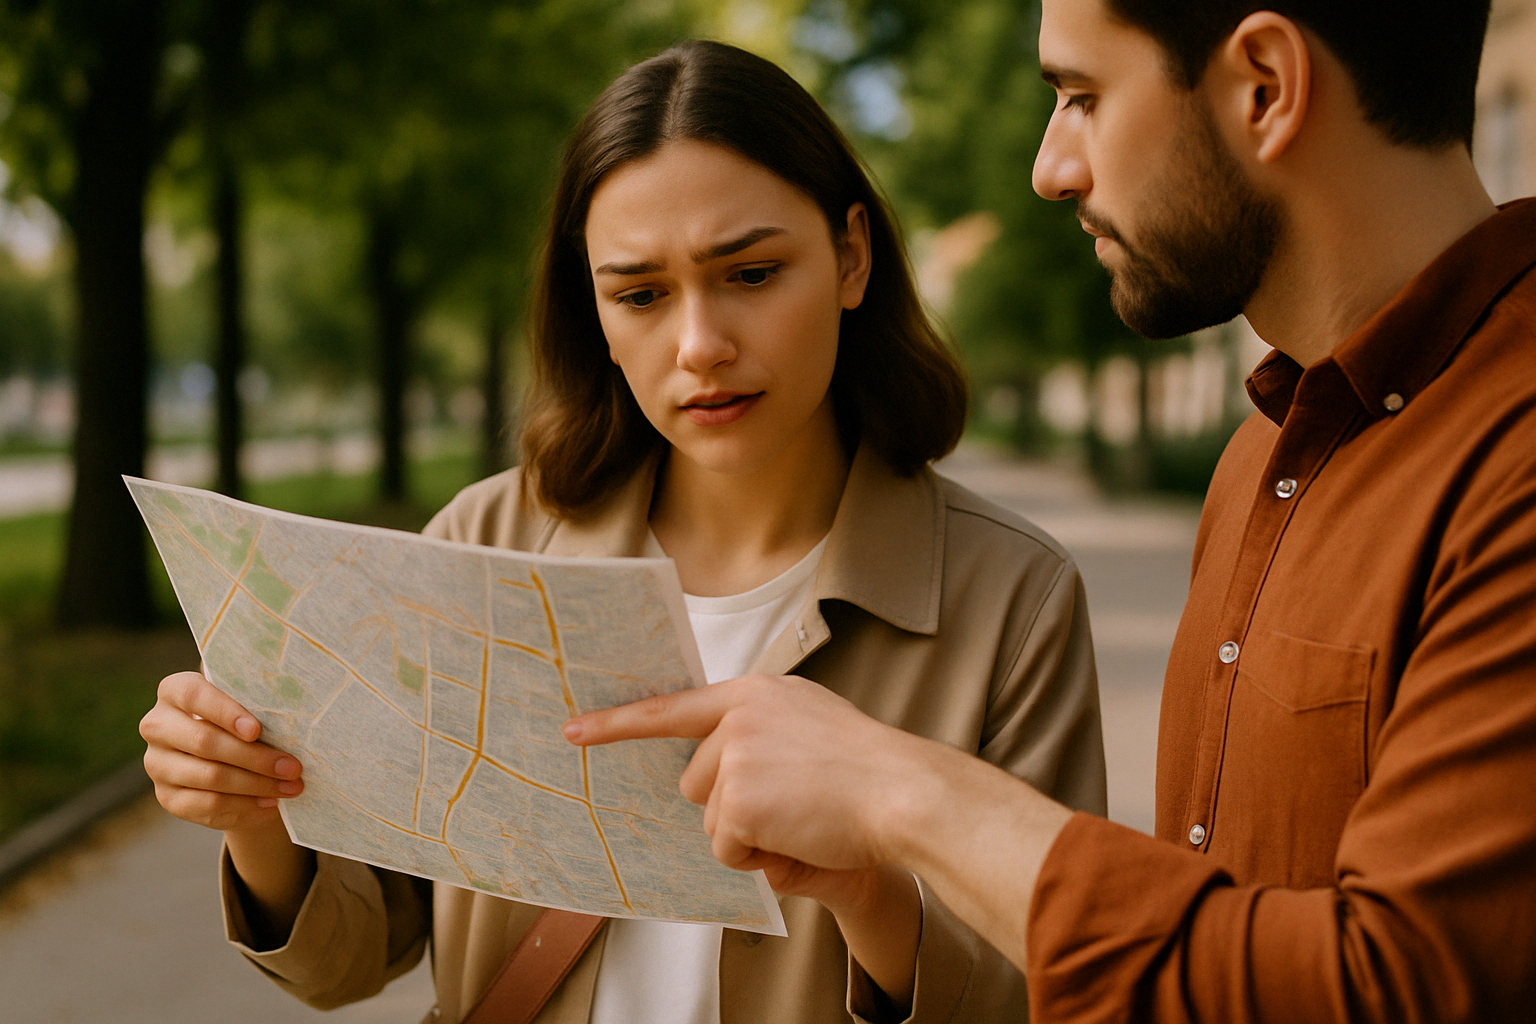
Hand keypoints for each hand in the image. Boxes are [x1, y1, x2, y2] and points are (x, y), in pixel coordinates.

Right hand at [139, 670, 303, 836]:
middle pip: (204, 741)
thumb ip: (258, 703)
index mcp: (174, 691)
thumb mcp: (250, 706)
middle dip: (255, 757)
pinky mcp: (168, 796)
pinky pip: (208, 803)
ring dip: (257, 783)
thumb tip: (291, 710)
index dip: (225, 711)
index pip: (193, 695)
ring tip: (291, 786)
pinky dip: (245, 803)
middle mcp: (158, 725)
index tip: (256, 730)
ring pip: (210, 776)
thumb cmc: (245, 721)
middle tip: (293, 767)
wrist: (232, 762)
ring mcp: (158, 764)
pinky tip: (271, 801)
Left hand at [566, 675, 926, 1006]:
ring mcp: (736, 755)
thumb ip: (760, 734)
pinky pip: (728, 848)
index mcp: (756, 693)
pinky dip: (761, 857)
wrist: (906, 794)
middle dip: (731, 806)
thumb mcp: (811, 723)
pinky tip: (801, 836)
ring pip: (711, 818)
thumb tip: (714, 775)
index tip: (574, 729)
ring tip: (806, 818)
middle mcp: (739, 716)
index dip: (619, 722)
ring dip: (750, 833)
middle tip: (793, 804)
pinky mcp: (738, 799)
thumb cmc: (870, 772)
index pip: (674, 707)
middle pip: (694, 781)